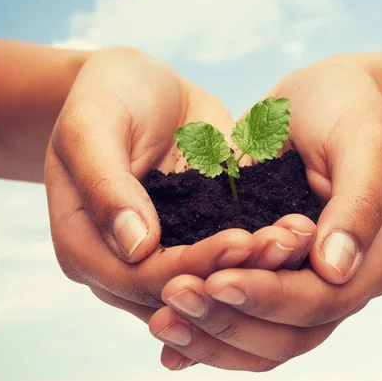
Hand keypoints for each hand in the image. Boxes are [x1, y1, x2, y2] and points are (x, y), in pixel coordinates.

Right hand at [45, 47, 314, 320]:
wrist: (137, 88)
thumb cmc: (105, 96)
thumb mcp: (92, 125)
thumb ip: (105, 184)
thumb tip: (135, 247)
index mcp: (83, 247)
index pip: (138, 277)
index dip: (191, 265)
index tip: (241, 239)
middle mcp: (122, 266)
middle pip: (180, 291)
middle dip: (235, 273)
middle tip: (287, 243)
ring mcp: (161, 257)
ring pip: (209, 284)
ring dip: (256, 269)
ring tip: (298, 238)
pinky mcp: (194, 241)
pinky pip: (226, 259)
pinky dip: (260, 253)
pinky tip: (295, 233)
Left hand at [149, 57, 381, 370]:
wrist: (326, 102)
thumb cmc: (349, 110)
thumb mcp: (364, 141)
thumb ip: (357, 203)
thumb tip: (334, 269)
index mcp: (375, 261)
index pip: (319, 301)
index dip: (268, 297)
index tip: (215, 280)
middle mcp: (341, 287)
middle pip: (287, 337)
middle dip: (229, 320)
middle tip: (173, 295)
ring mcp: (305, 288)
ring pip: (262, 344)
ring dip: (211, 338)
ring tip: (160, 321)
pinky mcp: (274, 280)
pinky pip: (244, 323)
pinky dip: (209, 339)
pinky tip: (170, 346)